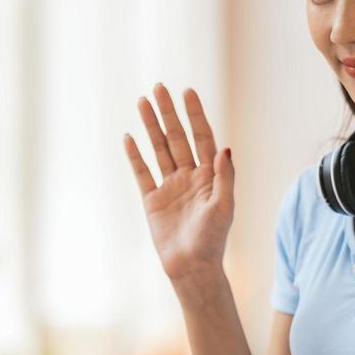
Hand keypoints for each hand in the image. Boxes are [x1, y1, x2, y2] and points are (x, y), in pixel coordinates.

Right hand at [123, 84, 234, 282]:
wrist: (192, 268)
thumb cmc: (213, 240)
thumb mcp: (224, 207)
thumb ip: (225, 177)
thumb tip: (225, 148)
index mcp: (210, 175)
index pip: (202, 137)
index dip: (195, 115)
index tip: (187, 92)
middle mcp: (189, 176)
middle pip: (177, 137)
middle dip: (169, 112)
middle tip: (159, 87)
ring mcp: (170, 186)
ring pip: (159, 149)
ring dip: (151, 126)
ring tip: (142, 102)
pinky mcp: (152, 200)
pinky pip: (142, 173)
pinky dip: (135, 155)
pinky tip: (129, 137)